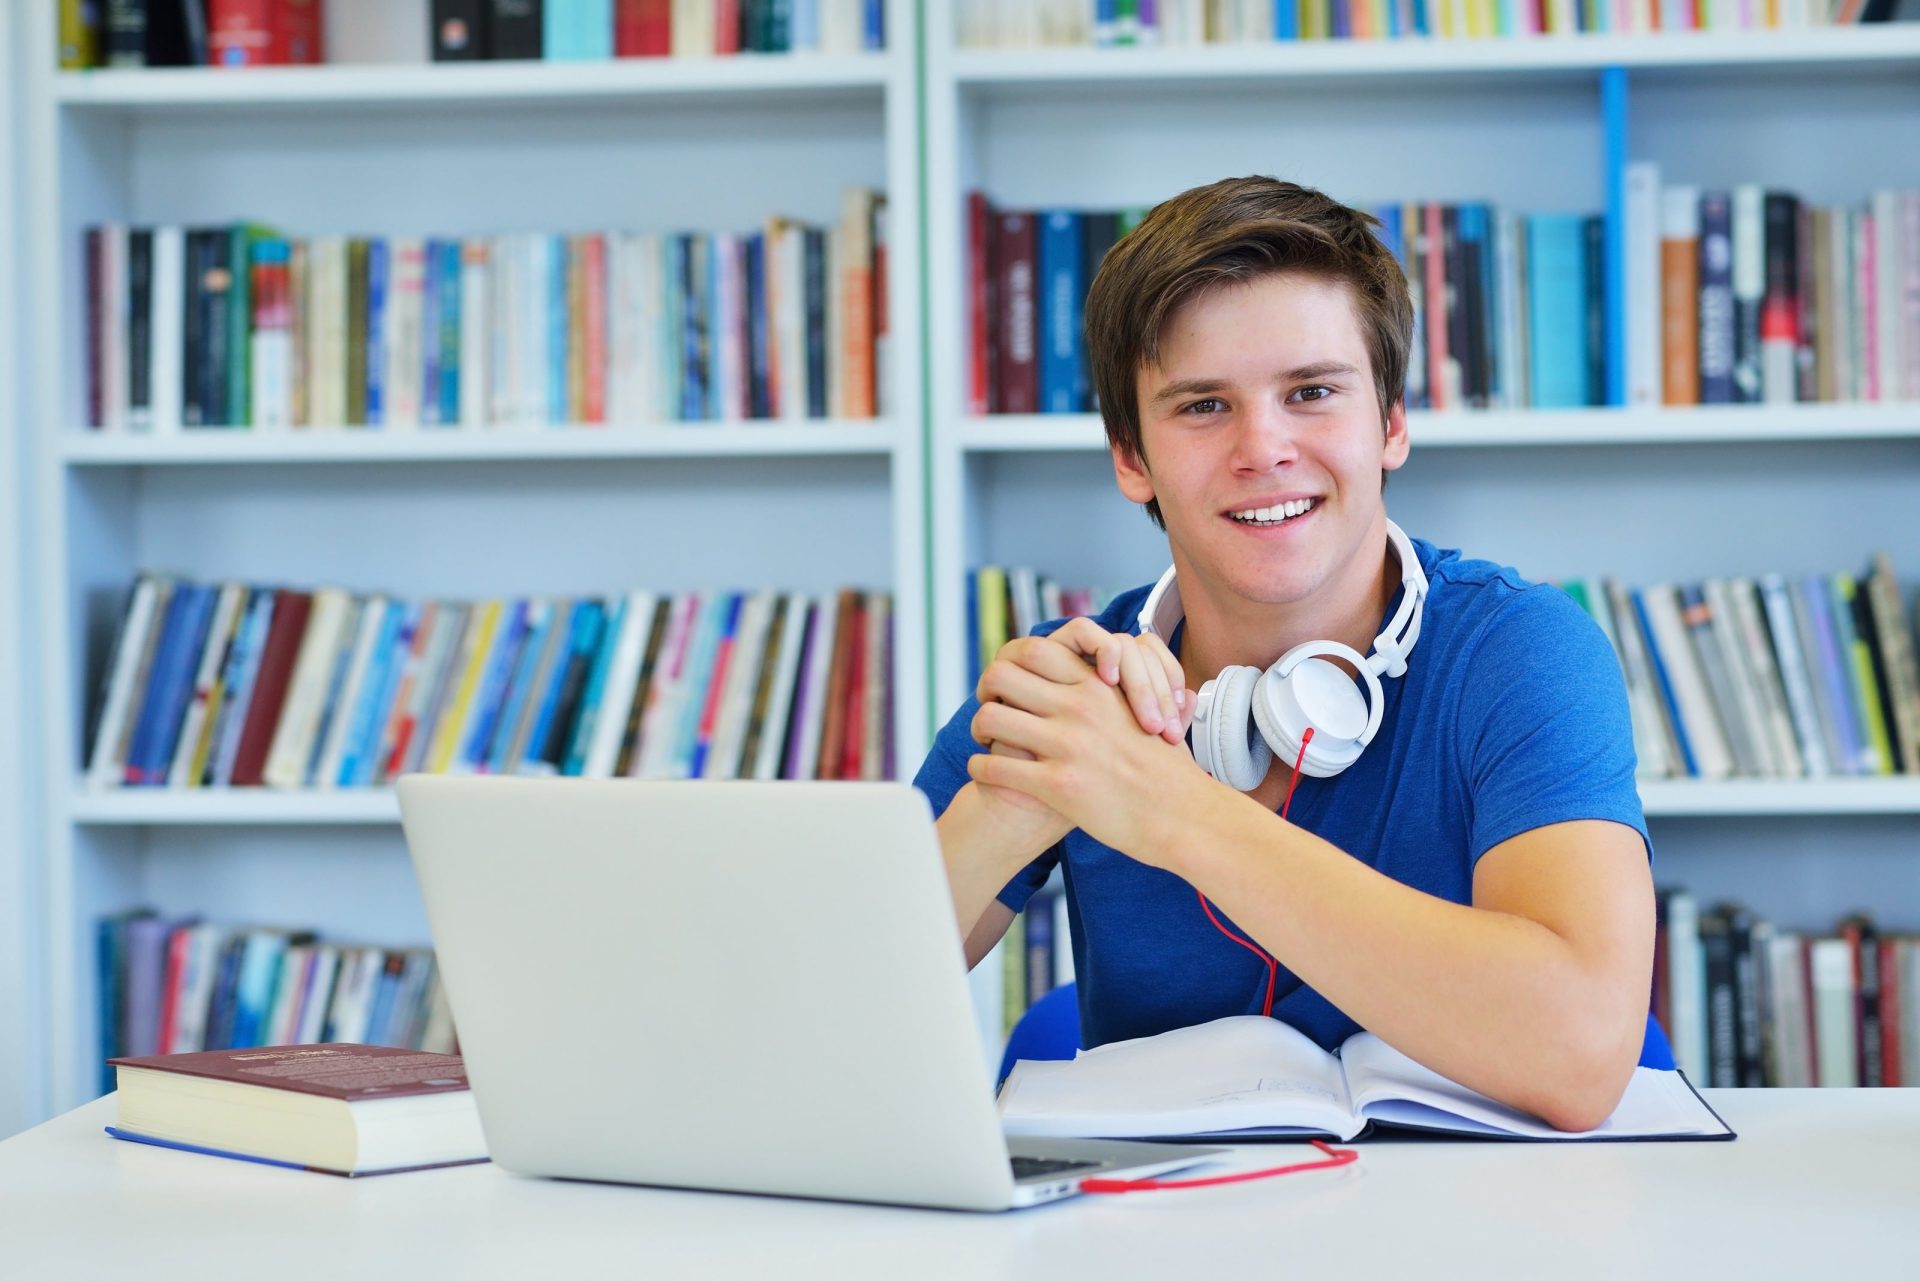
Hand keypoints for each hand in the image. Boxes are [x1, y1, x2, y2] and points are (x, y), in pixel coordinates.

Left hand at [969, 634, 1205, 861]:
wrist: (1184, 817)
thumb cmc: (1169, 771)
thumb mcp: (1149, 712)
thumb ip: (1124, 689)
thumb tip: (1118, 667)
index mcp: (1099, 687)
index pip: (1035, 650)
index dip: (1012, 663)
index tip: (1009, 683)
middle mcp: (1079, 708)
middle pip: (1003, 674)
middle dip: (987, 689)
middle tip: (988, 706)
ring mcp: (1067, 746)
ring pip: (990, 717)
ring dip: (979, 729)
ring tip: (984, 741)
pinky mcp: (1057, 785)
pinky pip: (994, 766)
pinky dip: (981, 768)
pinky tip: (987, 772)